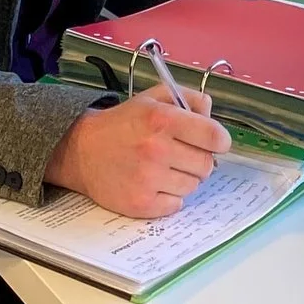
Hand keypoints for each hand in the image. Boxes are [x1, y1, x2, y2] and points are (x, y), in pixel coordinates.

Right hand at [44, 83, 230, 217]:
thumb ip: (188, 98)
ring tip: (165, 167)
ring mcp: (148, 179)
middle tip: (184, 154)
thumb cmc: (122, 124)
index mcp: (162, 119)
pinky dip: (171, 196)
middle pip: (206, 164)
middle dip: (201, 159)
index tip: (217, 142)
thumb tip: (211, 114)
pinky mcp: (141, 203)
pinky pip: (176, 205)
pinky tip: (156, 183)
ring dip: (185, 178)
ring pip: (193, 186)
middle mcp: (156, 149)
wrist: (83, 150)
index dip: (220, 140)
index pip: (213, 136)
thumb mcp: (153, 99)